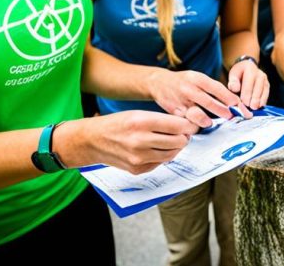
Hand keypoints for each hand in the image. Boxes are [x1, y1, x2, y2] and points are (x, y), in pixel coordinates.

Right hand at [59, 111, 196, 174]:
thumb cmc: (117, 124)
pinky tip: (157, 149)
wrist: (92, 141)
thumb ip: (162, 120)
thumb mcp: (138, 114)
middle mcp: (140, 141)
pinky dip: (163, 156)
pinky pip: (161, 163)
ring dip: (175, 148)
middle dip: (184, 137)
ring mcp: (139, 158)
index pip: (178, 126)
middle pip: (178, 142)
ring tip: (171, 140)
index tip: (190, 125)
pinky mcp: (137, 169)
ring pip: (172, 154)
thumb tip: (185, 127)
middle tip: (182, 133)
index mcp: (141, 122)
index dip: (188, 126)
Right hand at [147, 69, 248, 126]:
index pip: (216, 88)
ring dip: (205, 120)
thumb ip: (212, 88)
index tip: (238, 104)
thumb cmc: (183, 81)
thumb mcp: (197, 78)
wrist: (159, 82)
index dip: (229, 97)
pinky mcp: (173, 112)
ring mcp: (180, 101)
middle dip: (222, 110)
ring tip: (210, 123)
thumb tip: (232, 101)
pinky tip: (198, 127)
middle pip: (208, 102)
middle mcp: (189, 89)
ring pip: (196, 113)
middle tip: (231, 116)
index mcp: (197, 78)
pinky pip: (185, 121)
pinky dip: (192, 125)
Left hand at [227, 56, 268, 109]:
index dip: (247, 94)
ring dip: (260, 101)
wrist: (247, 69)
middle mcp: (260, 74)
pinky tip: (259, 107)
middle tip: (251, 108)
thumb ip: (233, 82)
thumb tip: (235, 89)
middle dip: (255, 99)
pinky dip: (263, 101)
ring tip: (255, 108)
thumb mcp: (233, 75)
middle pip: (258, 88)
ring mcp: (265, 80)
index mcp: (250, 69)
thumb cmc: (238, 74)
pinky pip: (266, 94)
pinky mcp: (267, 85)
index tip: (244, 103)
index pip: (249, 83)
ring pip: (264, 91)